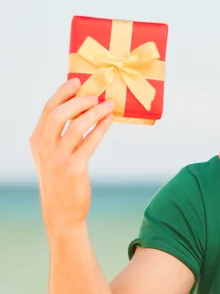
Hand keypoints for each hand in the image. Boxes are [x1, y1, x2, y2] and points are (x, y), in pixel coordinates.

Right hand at [29, 78, 114, 232]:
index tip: (77, 82)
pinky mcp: (73, 169)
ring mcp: (57, 158)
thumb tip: (82, 110)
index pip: (47, 110)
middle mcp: (43, 148)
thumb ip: (61, 136)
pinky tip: (109, 120)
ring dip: (94, 112)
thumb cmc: (61, 180)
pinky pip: (89, 142)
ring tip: (109, 105)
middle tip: (96, 94)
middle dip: (78, 100)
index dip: (62, 93)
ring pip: (76, 126)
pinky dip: (101, 128)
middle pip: (58, 114)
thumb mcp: (53, 156)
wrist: (61, 211)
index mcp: (37, 141)